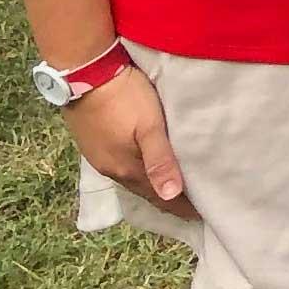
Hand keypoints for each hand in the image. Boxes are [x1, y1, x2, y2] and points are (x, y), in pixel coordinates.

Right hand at [68, 70, 191, 215]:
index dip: (181, 207)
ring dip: (153, 186)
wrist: (85, 73)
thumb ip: (160, 159)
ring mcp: (99, 156)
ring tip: (174, 191)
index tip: (203, 215)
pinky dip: (139, 173)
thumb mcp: (149, 126)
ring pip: (133, 179)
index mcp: (126, 169)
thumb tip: (170, 195)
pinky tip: (146, 169)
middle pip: (145, 191)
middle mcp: (111, 169)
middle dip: (168, 199)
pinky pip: (122, 166)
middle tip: (194, 206)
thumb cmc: (125, 97)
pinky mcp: (94, 143)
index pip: (159, 197)